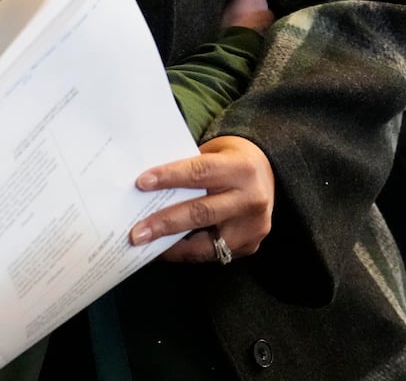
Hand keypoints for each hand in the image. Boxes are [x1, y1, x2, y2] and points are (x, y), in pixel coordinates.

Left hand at [130, 135, 273, 261]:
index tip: (141, 183)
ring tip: (146, 246)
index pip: (200, 172)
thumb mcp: (214, 152)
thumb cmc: (230, 160)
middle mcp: (251, 199)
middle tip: (136, 233)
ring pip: (207, 242)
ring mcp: (253, 227)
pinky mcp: (250, 246)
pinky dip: (187, 252)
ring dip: (172, 246)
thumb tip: (148, 186)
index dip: (169, 177)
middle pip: (202, 213)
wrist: (269, 174)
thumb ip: (189, 167)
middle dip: (165, 223)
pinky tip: (166, 249)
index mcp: (241, 169)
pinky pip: (213, 253)